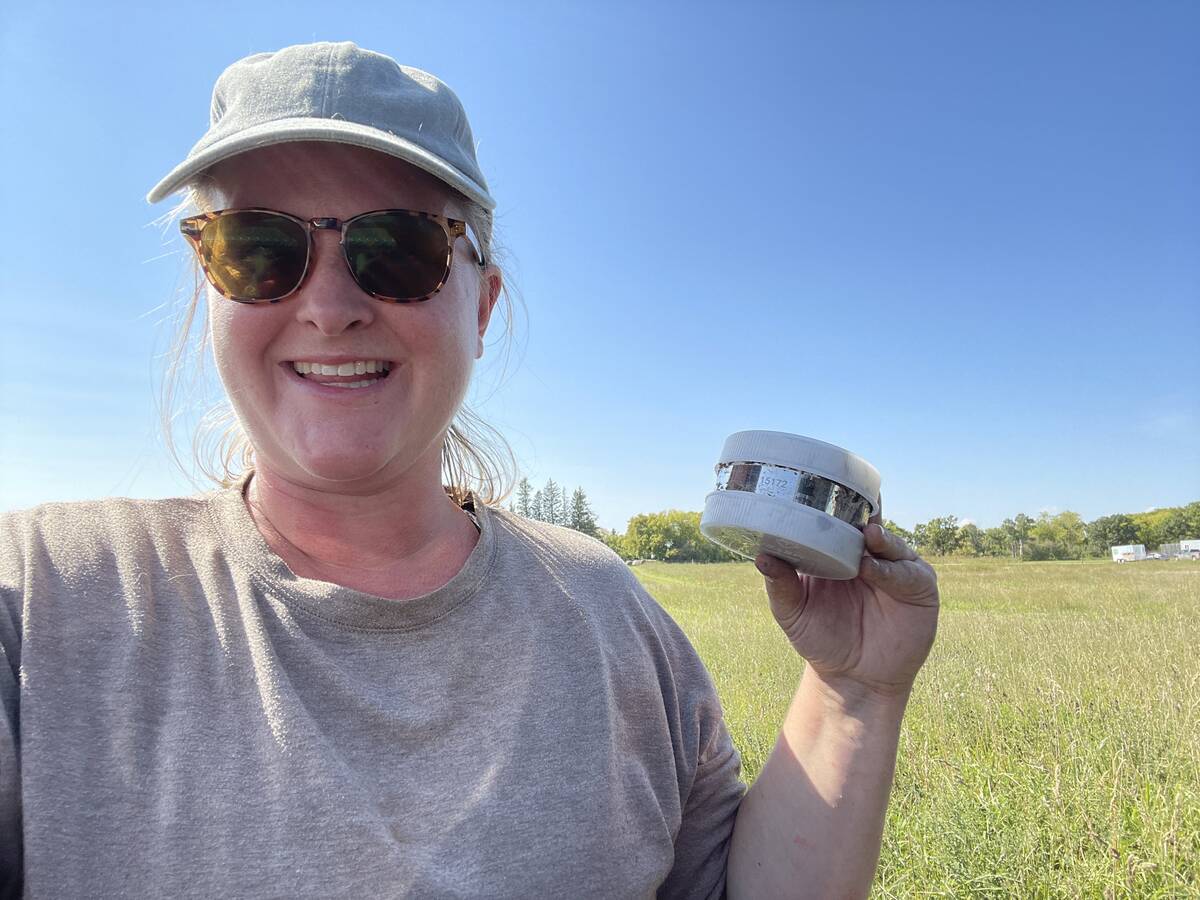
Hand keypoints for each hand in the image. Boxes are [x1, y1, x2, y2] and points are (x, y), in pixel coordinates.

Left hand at [755, 495, 938, 699]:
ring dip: (881, 538)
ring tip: (866, 536)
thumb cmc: (821, 639)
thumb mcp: (792, 611)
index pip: (843, 519)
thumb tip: (761, 556)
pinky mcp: (920, 591)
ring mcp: (898, 571)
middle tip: (850, 500)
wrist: (851, 680)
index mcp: (841, 552)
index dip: (838, 501)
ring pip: (893, 544)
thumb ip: (780, 583)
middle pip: (872, 522)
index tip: (826, 481)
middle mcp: (872, 555)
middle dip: (863, 510)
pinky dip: (892, 570)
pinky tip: (873, 569)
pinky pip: (910, 574)